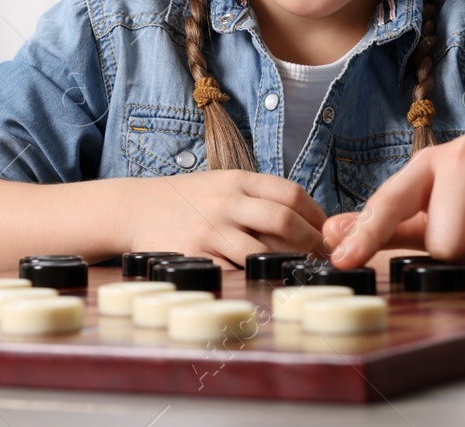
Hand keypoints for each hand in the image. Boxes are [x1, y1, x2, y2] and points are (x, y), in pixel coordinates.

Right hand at [125, 171, 331, 267]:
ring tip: (300, 276)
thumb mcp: (223, 184)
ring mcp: (209, 229)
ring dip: (287, 266)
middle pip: (283, 221)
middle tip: (323, 260)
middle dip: (311, 243)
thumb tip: (309, 219)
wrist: (135, 208)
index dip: (317, 216)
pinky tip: (265, 284)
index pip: (291, 194)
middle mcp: (225, 202)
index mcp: (238, 180)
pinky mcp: (194, 255)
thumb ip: (259, 196)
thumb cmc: (188, 200)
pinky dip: (254, 279)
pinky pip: (233, 271)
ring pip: (262, 251)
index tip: (329, 233)